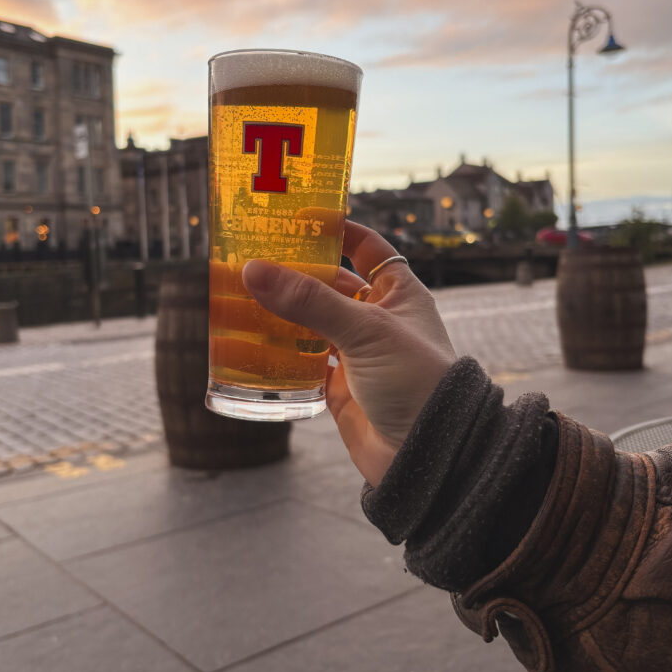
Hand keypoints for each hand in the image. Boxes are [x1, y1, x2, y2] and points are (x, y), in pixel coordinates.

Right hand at [242, 221, 455, 486]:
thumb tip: (254, 270)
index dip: (338, 229)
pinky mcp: (340, 389)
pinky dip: (280, 356)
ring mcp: (358, 355)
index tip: (299, 216)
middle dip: (296, 274)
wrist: (429, 456)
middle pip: (330, 286)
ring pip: (312, 325)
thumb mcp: (365, 331)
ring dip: (282, 314)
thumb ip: (310, 302)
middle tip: (254, 258)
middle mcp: (378, 321)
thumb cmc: (415, 381)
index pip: (367, 248)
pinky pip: (303, 364)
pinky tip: (251, 344)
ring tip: (242, 297)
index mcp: (398, 294)